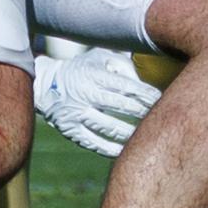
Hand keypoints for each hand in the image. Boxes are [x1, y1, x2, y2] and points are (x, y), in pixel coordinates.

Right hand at [30, 48, 160, 157]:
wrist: (46, 85)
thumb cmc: (83, 69)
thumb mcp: (99, 57)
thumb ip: (122, 64)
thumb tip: (143, 79)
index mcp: (94, 74)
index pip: (126, 85)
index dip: (145, 94)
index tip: (161, 99)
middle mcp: (85, 94)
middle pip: (119, 105)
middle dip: (142, 112)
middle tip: (159, 116)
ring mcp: (76, 114)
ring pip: (108, 127)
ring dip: (129, 132)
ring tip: (145, 135)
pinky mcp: (71, 131)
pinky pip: (94, 143)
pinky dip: (110, 148)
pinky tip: (125, 150)